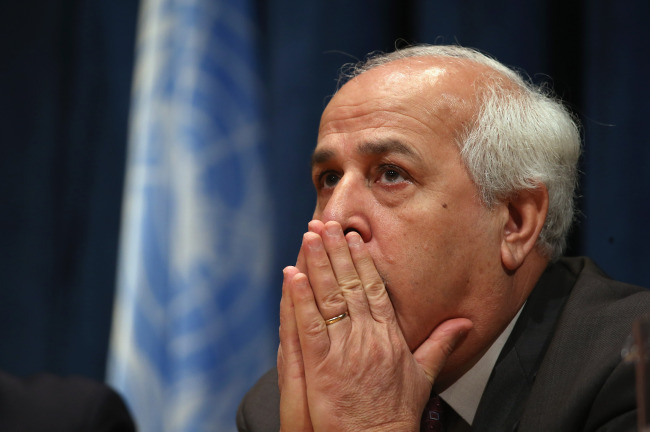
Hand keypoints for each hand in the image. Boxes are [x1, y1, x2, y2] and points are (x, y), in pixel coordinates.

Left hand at [285, 220, 471, 430]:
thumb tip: (464, 323)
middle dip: (336, 250)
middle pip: (349, 284)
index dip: (361, 259)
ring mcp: (343, 349)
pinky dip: (299, 298)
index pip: (374, 288)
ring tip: (309, 237)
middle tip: (325, 223)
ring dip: (317, 264)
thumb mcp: (424, 375)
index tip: (353, 237)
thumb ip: (440, 343)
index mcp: (389, 335)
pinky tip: (293, 275)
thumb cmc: (396, 413)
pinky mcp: (320, 366)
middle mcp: (368, 336)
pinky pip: (309, 325)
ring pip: (328, 297)